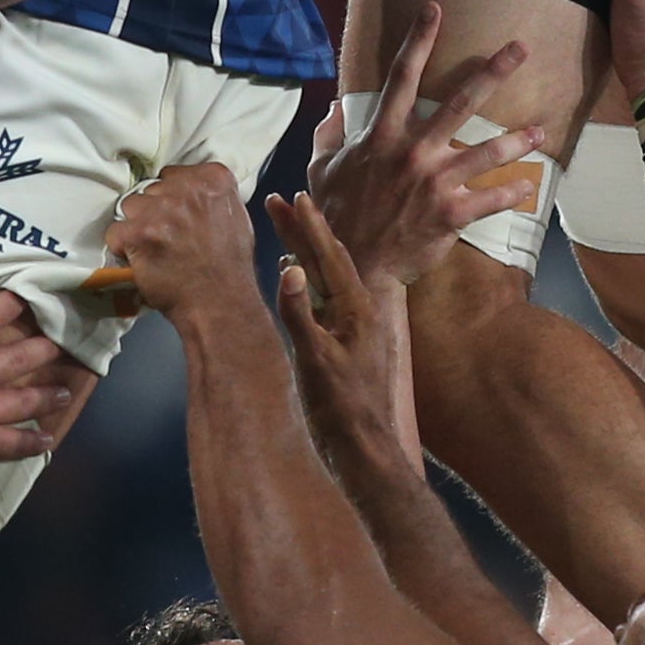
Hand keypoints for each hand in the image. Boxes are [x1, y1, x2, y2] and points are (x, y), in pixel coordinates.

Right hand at [0, 295, 71, 489]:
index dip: (6, 305)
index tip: (27, 294)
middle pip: (16, 357)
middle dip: (40, 348)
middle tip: (60, 341)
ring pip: (25, 396)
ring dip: (46, 393)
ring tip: (65, 389)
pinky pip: (17, 441)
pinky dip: (33, 441)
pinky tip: (48, 440)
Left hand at [103, 159, 261, 316]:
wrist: (219, 303)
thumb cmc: (229, 268)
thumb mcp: (236, 218)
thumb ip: (212, 197)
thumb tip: (191, 190)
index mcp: (213, 179)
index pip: (175, 174)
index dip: (172, 196)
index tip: (176, 213)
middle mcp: (187, 188)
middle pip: (151, 189)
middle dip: (155, 210)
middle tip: (167, 236)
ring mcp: (161, 210)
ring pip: (130, 206)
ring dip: (137, 226)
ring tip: (153, 248)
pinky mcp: (138, 232)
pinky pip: (115, 232)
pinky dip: (123, 247)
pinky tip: (140, 260)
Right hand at [268, 185, 414, 483]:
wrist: (363, 448)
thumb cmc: (340, 408)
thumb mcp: (315, 360)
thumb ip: (300, 314)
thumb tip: (289, 268)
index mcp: (358, 309)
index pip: (331, 255)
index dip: (310, 226)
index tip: (295, 196)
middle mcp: (359, 311)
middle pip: (328, 259)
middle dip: (303, 230)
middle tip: (280, 200)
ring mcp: (353, 326)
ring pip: (326, 278)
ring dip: (304, 251)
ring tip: (285, 226)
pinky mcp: (345, 342)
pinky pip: (324, 299)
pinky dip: (306, 280)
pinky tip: (294, 276)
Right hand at [311, 11, 543, 288]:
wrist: (354, 266)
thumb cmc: (337, 214)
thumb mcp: (322, 169)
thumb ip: (328, 136)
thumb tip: (332, 109)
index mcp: (382, 135)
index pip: (401, 77)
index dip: (418, 40)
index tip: (434, 9)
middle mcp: (413, 152)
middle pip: (460, 102)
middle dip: (493, 71)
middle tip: (520, 48)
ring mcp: (435, 183)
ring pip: (486, 152)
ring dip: (519, 140)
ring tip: (541, 132)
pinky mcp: (450, 214)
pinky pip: (490, 199)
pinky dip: (512, 193)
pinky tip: (529, 186)